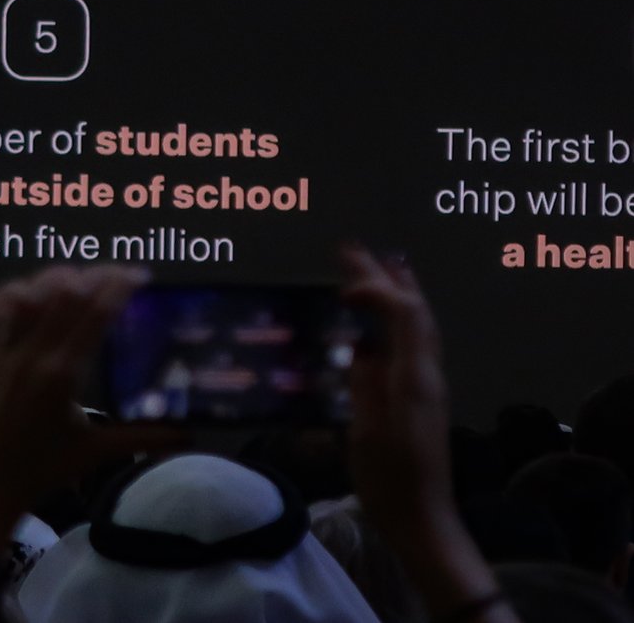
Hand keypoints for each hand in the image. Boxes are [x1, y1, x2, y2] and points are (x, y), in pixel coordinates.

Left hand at [0, 265, 182, 553]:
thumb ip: (145, 437)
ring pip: (25, 298)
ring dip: (53, 280)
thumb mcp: (96, 452)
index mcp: (62, 376)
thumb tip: (190, 434)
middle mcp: (29, 357)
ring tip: (76, 277)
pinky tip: (24, 288)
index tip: (139, 276)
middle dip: (94, 275)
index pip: (95, 314)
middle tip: (116, 274)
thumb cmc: (42, 473)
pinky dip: (7, 295)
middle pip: (64, 295)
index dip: (119, 286)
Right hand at [342, 246, 517, 622]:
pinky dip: (395, 318)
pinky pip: (410, 342)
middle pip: (411, 312)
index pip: (403, 314)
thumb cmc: (390, 481)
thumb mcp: (367, 432)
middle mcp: (425, 374)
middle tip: (353, 248)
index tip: (342, 287)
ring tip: (378, 263)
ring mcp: (425, 385)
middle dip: (383, 277)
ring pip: (416, 325)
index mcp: (413, 378)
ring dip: (395, 291)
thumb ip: (364, 384)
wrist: (422, 519)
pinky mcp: (419, 397)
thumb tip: (360, 348)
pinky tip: (377, 319)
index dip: (376, 290)